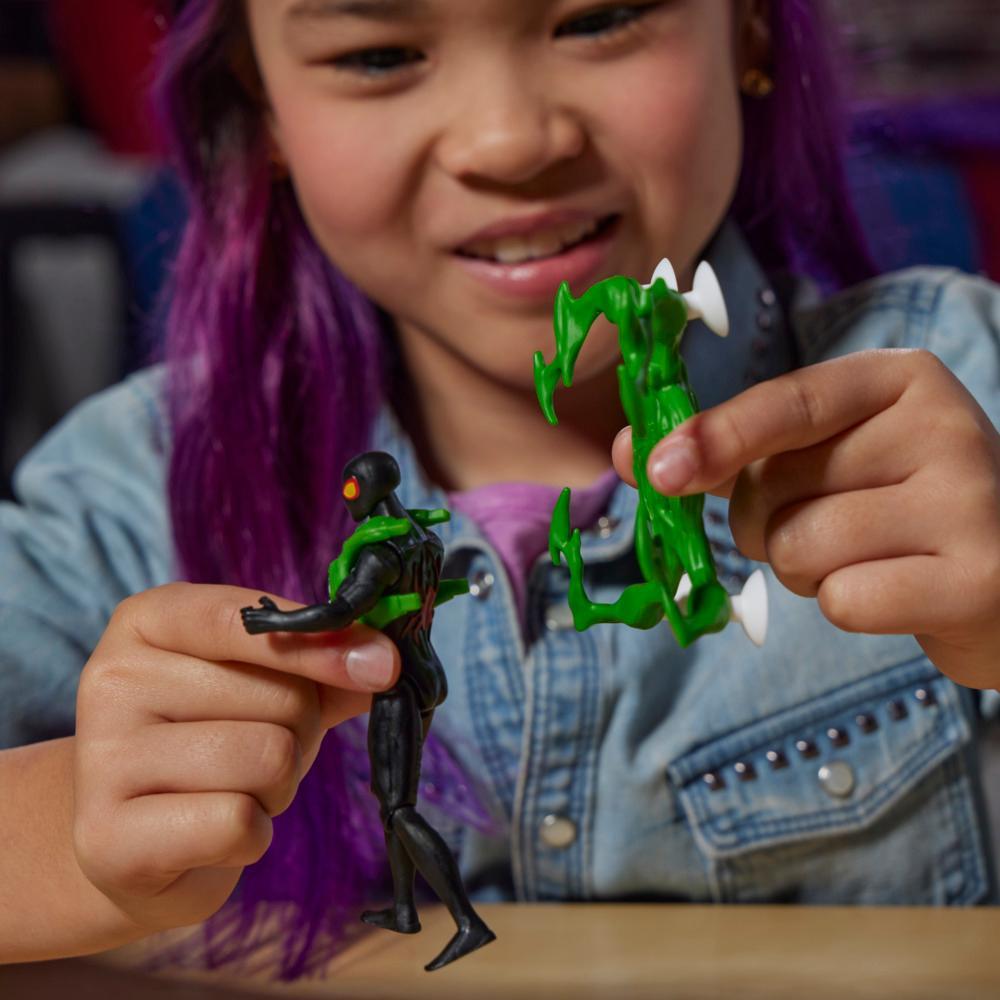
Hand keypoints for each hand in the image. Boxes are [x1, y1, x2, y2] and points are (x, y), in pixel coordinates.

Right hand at [73, 582, 399, 931]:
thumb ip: (325, 663)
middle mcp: (113, 677)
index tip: (383, 664)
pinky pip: (240, 822)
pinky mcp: (110, 839)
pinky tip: (214, 832)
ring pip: (268, 758)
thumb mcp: (267, 684)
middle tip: (256, 748)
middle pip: (280, 696)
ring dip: (278, 785)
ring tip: (234, 788)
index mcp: (149, 621)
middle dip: (299, 731)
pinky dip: (252, 834)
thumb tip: (384, 661)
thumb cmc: (214, 741)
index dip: (325, 643)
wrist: (134, 841)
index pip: (249, 618)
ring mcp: (103, 758)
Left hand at [612, 349, 999, 687]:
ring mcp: (969, 503)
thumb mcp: (826, 456)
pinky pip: (844, 600)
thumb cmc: (895, 506)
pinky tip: (899, 588)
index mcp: (899, 381)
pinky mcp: (979, 579)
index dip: (713, 437)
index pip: (786, 402)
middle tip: (832, 522)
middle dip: (769, 523)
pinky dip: (848, 605)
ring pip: (800, 549)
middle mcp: (943, 427)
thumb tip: (632, 455)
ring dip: (805, 570)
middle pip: (775, 488)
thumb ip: (733, 452)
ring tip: (867, 555)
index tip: (654, 470)